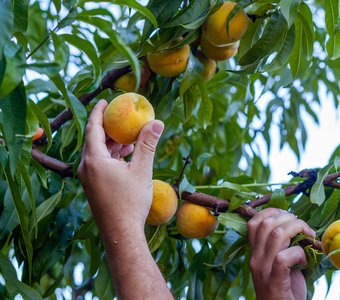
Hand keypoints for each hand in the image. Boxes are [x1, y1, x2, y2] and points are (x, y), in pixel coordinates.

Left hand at [77, 100, 172, 298]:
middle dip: (108, 128)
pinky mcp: (93, 187)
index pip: (93, 128)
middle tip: (121, 118)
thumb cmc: (130, 202)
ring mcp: (88, 179)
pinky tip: (126, 157)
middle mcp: (86, 167)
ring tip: (129, 139)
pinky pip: (99, 164)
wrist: (121, 234)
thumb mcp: (142, 170)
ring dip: (112, 144)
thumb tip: (157, 122)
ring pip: (97, 153)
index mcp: (94, 160)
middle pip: (94, 139)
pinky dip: (111, 157)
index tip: (105, 101)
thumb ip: (147, 144)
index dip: (98, 112)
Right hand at [247, 208, 315, 299]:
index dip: (270, 212)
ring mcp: (263, 269)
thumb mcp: (276, 263)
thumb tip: (293, 226)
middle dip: (289, 218)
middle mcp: (255, 257)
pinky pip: (284, 258)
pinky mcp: (275, 281)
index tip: (287, 215)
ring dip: (297, 230)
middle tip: (303, 227)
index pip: (253, 222)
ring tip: (308, 237)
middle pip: (267, 224)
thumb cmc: (282, 288)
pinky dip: (299, 253)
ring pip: (276, 235)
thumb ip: (280, 246)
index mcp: (254, 251)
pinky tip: (305, 258)